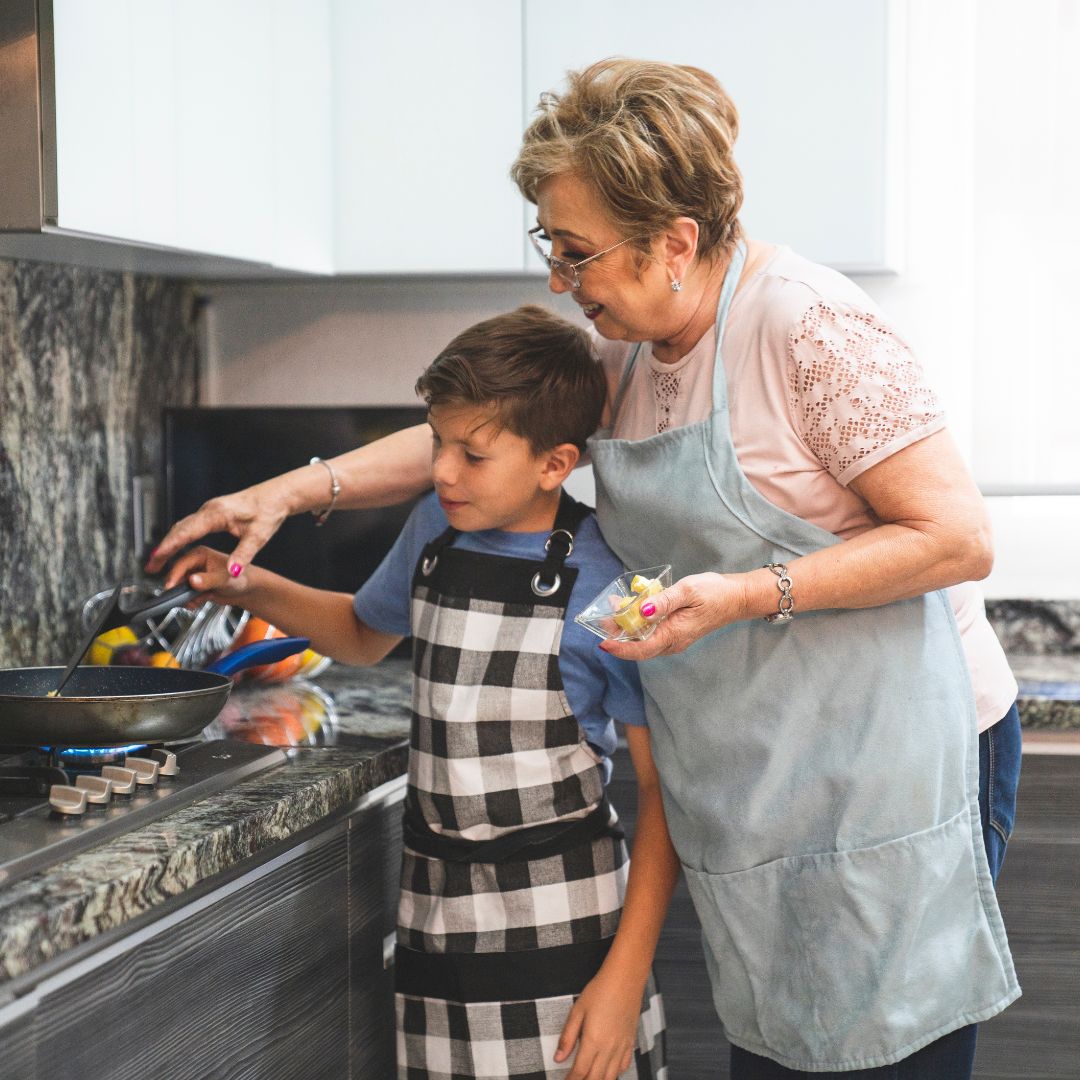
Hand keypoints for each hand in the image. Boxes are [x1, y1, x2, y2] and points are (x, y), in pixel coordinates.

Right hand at [146, 481, 289, 583]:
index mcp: (216, 514)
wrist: (277, 496)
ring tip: (157, 561)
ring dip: (169, 543)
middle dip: (163, 549)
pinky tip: (175, 548)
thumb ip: (243, 555)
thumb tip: (232, 572)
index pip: (186, 532)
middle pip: (179, 530)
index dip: (170, 546)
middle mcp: (209, 510)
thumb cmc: (269, 511)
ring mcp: (209, 510)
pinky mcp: (212, 513)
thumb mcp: (258, 536)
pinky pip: (189, 526)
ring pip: (182, 527)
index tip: (156, 558)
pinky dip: (179, 537)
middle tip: (150, 567)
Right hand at [164, 545, 252, 605]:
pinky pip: (184, 593)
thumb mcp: (225, 579)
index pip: (181, 562)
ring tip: (194, 603)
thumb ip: (208, 580)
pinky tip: (198, 603)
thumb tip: (192, 581)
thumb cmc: (241, 578)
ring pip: (178, 585)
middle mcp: (194, 561)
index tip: (169, 587)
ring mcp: (193, 573)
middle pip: (175, 573)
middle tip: (179, 600)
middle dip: (175, 587)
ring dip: (183, 596)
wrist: (247, 590)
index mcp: (200, 553)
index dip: (173, 575)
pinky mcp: (194, 583)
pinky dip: (188, 599)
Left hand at [554, 969, 641, 1079]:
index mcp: (593, 1041)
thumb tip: (558, 1059)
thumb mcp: (577, 1011)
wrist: (625, 979)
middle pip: (595, 1078)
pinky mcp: (631, 1043)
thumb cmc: (599, 991)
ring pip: (611, 1077)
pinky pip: (623, 1067)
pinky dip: (614, 1074)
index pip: (579, 1071)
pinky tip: (607, 1072)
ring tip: (588, 1078)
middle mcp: (609, 1049)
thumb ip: (567, 1037)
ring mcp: (622, 1047)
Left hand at [601, 572, 746, 660]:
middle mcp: (673, 642)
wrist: (737, 598)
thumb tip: (642, 610)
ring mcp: (675, 639)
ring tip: (615, 610)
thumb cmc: (714, 593)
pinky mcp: (676, 632)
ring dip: (628, 629)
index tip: (602, 642)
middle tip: (603, 619)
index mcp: (674, 634)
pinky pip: (653, 634)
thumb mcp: (687, 591)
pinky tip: (634, 608)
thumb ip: (663, 601)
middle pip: (639, 647)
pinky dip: (639, 624)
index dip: (619, 648)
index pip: (641, 649)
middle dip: (618, 636)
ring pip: (645, 641)